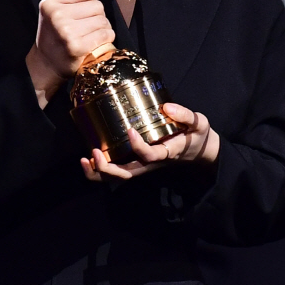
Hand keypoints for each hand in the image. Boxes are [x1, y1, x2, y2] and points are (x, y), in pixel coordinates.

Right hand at [26, 0, 114, 105]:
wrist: (46, 63)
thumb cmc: (55, 33)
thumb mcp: (56, 8)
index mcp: (50, 2)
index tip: (84, 8)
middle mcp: (57, 15)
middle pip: (97, 6)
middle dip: (97, 15)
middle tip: (87, 25)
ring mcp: (67, 32)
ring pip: (103, 20)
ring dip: (103, 27)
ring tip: (91, 34)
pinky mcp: (77, 46)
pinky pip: (105, 34)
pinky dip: (106, 38)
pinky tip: (96, 42)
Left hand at [80, 102, 218, 181]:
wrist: (199, 151)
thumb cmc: (197, 135)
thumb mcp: (199, 123)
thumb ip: (185, 116)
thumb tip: (167, 107)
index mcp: (167, 152)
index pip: (151, 155)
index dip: (139, 147)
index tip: (130, 131)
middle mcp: (152, 163)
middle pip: (128, 173)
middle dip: (109, 168)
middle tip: (95, 153)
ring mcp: (143, 165)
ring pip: (119, 176)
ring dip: (100, 172)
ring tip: (85, 160)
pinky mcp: (137, 162)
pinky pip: (117, 172)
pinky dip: (100, 170)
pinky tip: (87, 160)